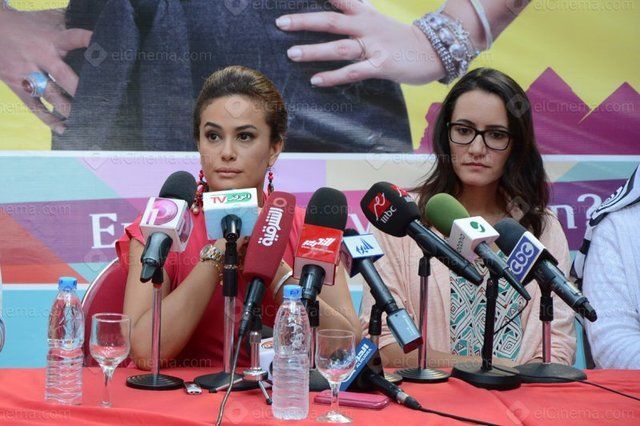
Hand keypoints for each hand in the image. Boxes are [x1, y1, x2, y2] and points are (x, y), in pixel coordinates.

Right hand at [0, 7, 91, 133]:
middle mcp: (41, 56)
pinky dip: (48, 119)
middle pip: (64, 75)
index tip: (104, 49)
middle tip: (101, 102)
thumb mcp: (48, 18)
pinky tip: (63, 130)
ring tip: (87, 120)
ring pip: (51, 95)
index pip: (73, 38)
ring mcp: (28, 73)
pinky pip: (34, 106)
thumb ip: (72, 20)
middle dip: (81, 89)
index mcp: (52, 38)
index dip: (88, 41)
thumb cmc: (30, 24)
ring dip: (68, 109)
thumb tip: (101, 19)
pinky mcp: (17, 85)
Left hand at [275, 0, 444, 86]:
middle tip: (281, 22)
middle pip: (331, 21)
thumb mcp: (377, 19)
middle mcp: (367, 27)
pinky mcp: (380, 65)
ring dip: (314, 50)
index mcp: (365, 13)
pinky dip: (333, 76)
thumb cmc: (399, 38)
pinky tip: (316, 80)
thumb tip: (335, 6)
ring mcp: (373, 46)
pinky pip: (352, 71)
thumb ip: (356, 13)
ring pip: (339, 47)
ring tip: (291, 53)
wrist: (434, 50)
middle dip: (304, 21)